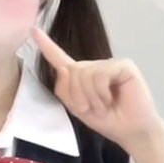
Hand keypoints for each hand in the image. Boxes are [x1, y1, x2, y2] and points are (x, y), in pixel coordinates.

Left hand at [31, 26, 163, 149]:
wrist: (131, 131)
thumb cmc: (107, 120)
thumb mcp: (78, 108)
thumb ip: (66, 90)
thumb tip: (64, 68)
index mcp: (80, 75)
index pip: (60, 58)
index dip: (46, 45)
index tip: (32, 30)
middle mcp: (93, 66)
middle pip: (70, 73)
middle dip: (77, 96)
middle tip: (91, 109)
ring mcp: (109, 64)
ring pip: (84, 74)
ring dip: (91, 98)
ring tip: (103, 106)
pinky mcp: (123, 65)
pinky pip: (100, 75)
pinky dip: (101, 92)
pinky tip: (111, 99)